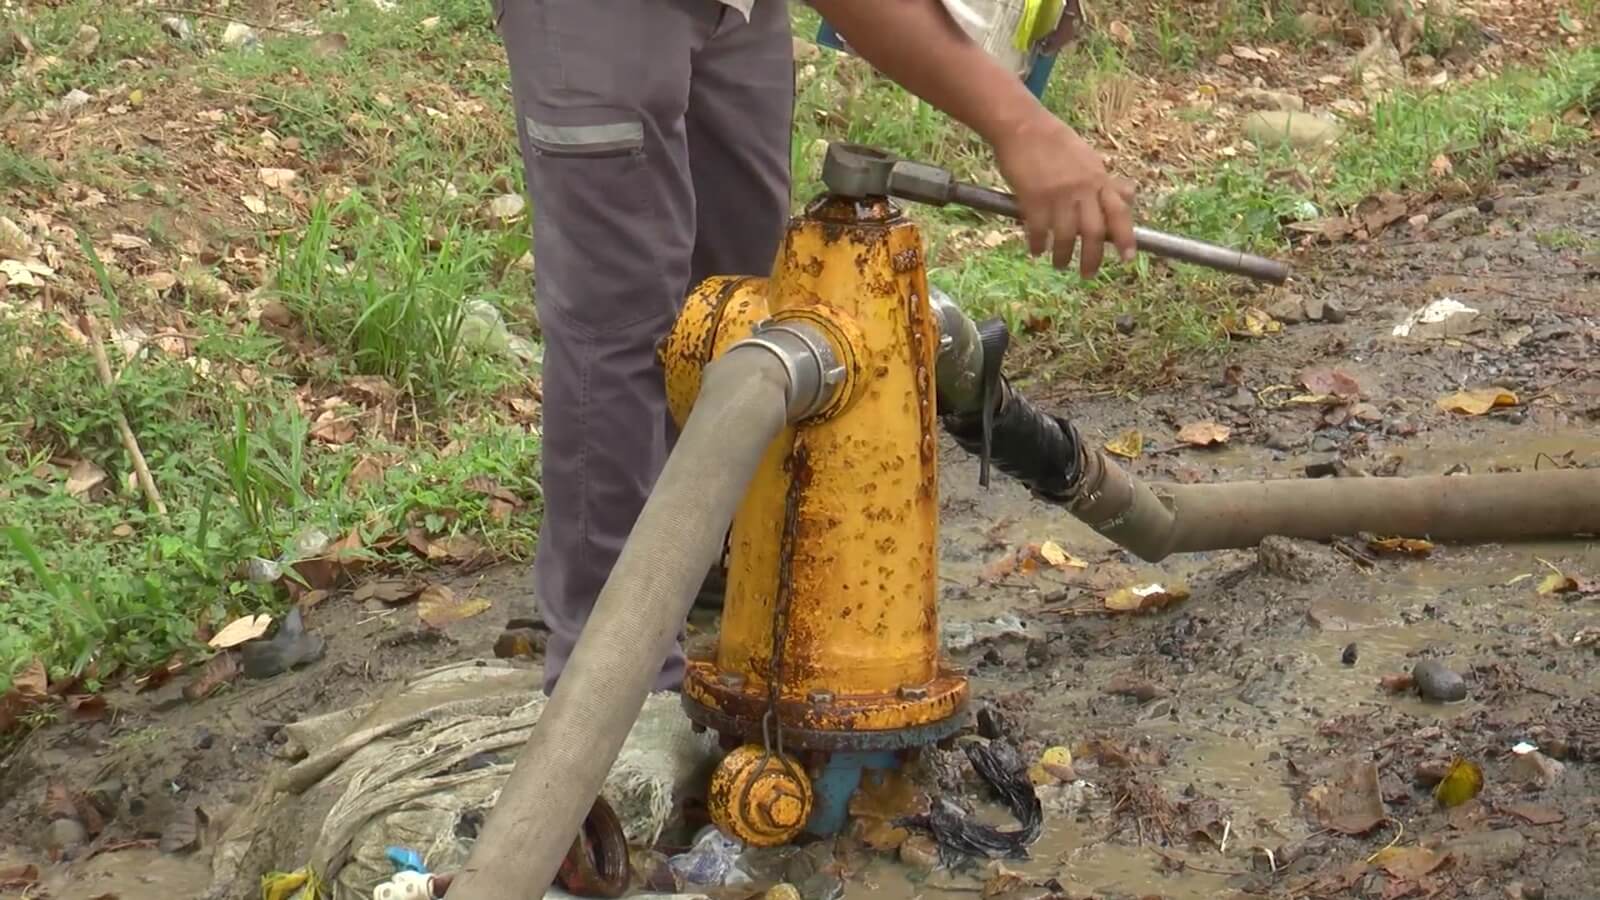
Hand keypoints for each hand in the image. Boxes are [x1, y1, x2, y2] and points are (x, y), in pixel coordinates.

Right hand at [991, 112, 1135, 278]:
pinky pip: (1039, 231)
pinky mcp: (1034, 199)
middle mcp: (1083, 189)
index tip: (1128, 258)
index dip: (1126, 237)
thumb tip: (1129, 195)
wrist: (1023, 127)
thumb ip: (1105, 181)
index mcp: (1098, 178)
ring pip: (1067, 236)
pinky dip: (1038, 244)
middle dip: (1093, 258)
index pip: (1119, 212)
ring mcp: (1058, 195)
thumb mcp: (1088, 158)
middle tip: (1088, 275)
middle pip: (1094, 232)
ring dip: (1063, 256)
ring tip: (1060, 264)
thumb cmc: (1054, 141)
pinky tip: (1036, 250)